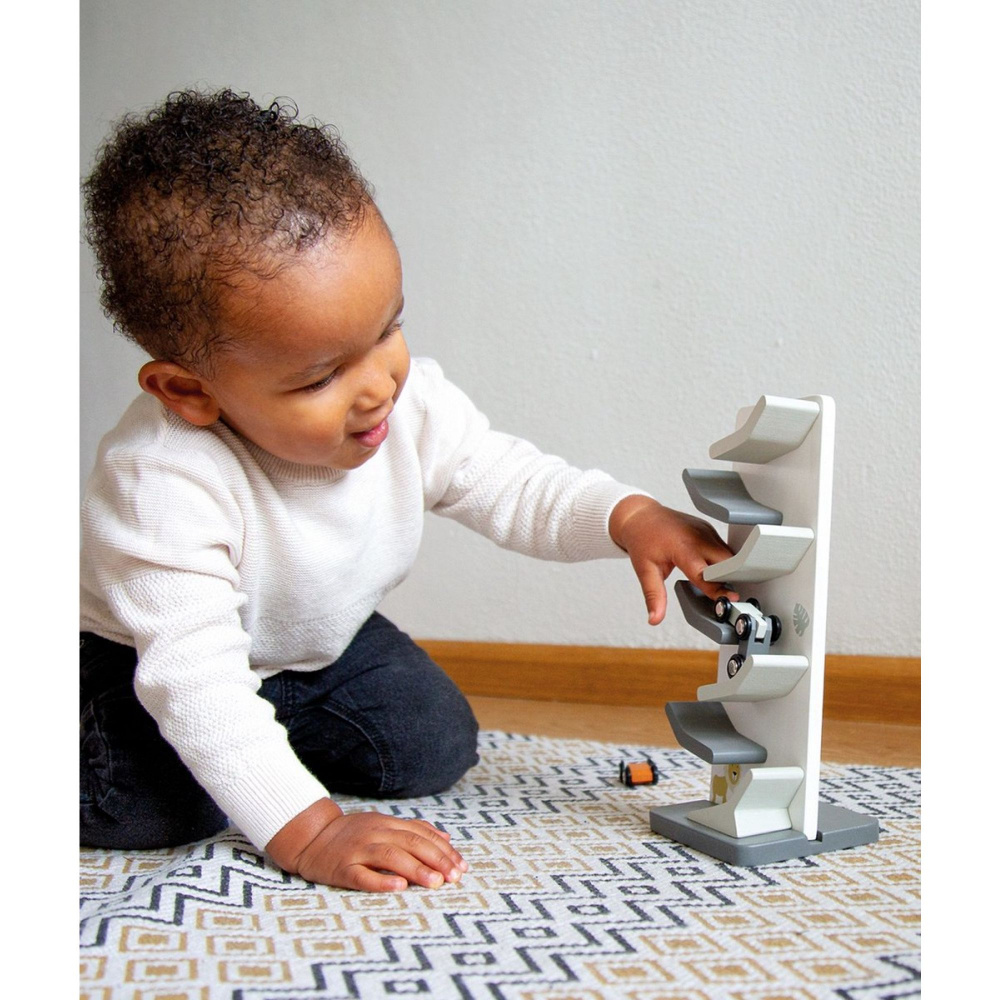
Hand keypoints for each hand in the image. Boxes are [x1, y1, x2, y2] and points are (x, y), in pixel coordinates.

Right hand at [266, 798, 467, 891]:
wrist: (310, 837)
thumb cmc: (352, 835)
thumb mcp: (383, 825)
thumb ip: (413, 830)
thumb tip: (446, 838)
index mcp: (386, 823)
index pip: (421, 834)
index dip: (443, 850)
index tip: (462, 866)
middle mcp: (374, 833)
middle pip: (410, 843)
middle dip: (436, 859)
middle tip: (454, 877)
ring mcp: (357, 850)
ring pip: (390, 857)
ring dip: (415, 869)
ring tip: (435, 883)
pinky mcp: (342, 869)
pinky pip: (363, 875)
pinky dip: (382, 881)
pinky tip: (399, 887)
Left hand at [609, 495, 738, 624]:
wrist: (641, 516)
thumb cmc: (643, 540)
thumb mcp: (644, 570)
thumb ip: (654, 596)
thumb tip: (654, 618)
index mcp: (682, 547)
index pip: (705, 572)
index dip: (718, 587)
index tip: (731, 599)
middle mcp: (698, 536)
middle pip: (725, 561)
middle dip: (729, 579)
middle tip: (728, 597)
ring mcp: (706, 531)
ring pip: (728, 554)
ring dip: (729, 570)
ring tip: (722, 586)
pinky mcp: (710, 529)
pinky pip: (724, 548)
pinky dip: (723, 561)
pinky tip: (715, 571)